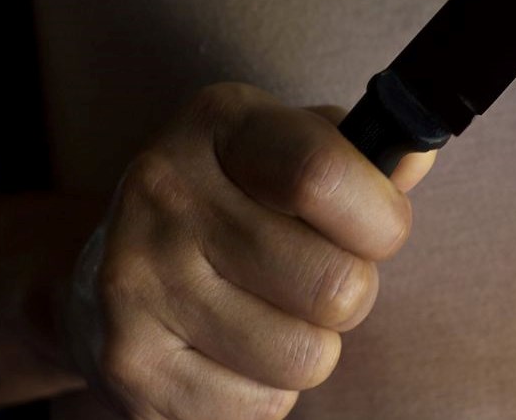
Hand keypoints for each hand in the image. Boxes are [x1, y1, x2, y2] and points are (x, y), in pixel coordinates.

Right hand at [60, 83, 434, 418]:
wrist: (100, 283)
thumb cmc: (230, 207)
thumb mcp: (284, 151)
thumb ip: (357, 154)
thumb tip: (415, 155)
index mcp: (217, 124)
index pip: (322, 174)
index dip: (379, 216)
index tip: (380, 228)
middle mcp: (166, 193)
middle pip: (333, 283)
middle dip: (351, 293)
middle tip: (318, 280)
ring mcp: (139, 283)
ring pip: (307, 356)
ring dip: (311, 347)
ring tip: (271, 315)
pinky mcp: (131, 368)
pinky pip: (263, 405)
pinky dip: (268, 393)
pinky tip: (232, 353)